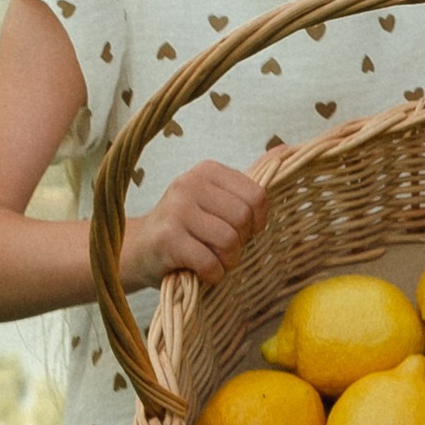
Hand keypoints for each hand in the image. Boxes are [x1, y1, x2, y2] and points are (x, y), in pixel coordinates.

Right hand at [120, 157, 266, 289]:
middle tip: (223, 250)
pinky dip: (213, 275)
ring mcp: (176, 210)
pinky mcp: (168, 239)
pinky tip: (202, 273)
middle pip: (243, 219)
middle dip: (240, 244)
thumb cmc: (184, 227)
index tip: (244, 232)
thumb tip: (286, 149)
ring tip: (212, 261)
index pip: (257, 195)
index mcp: (207, 171)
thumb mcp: (215, 199)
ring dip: (226, 262)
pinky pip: (210, 263)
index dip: (258, 222)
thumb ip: (248, 181)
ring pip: (229, 241)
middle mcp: (190, 184)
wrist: (138, 250)